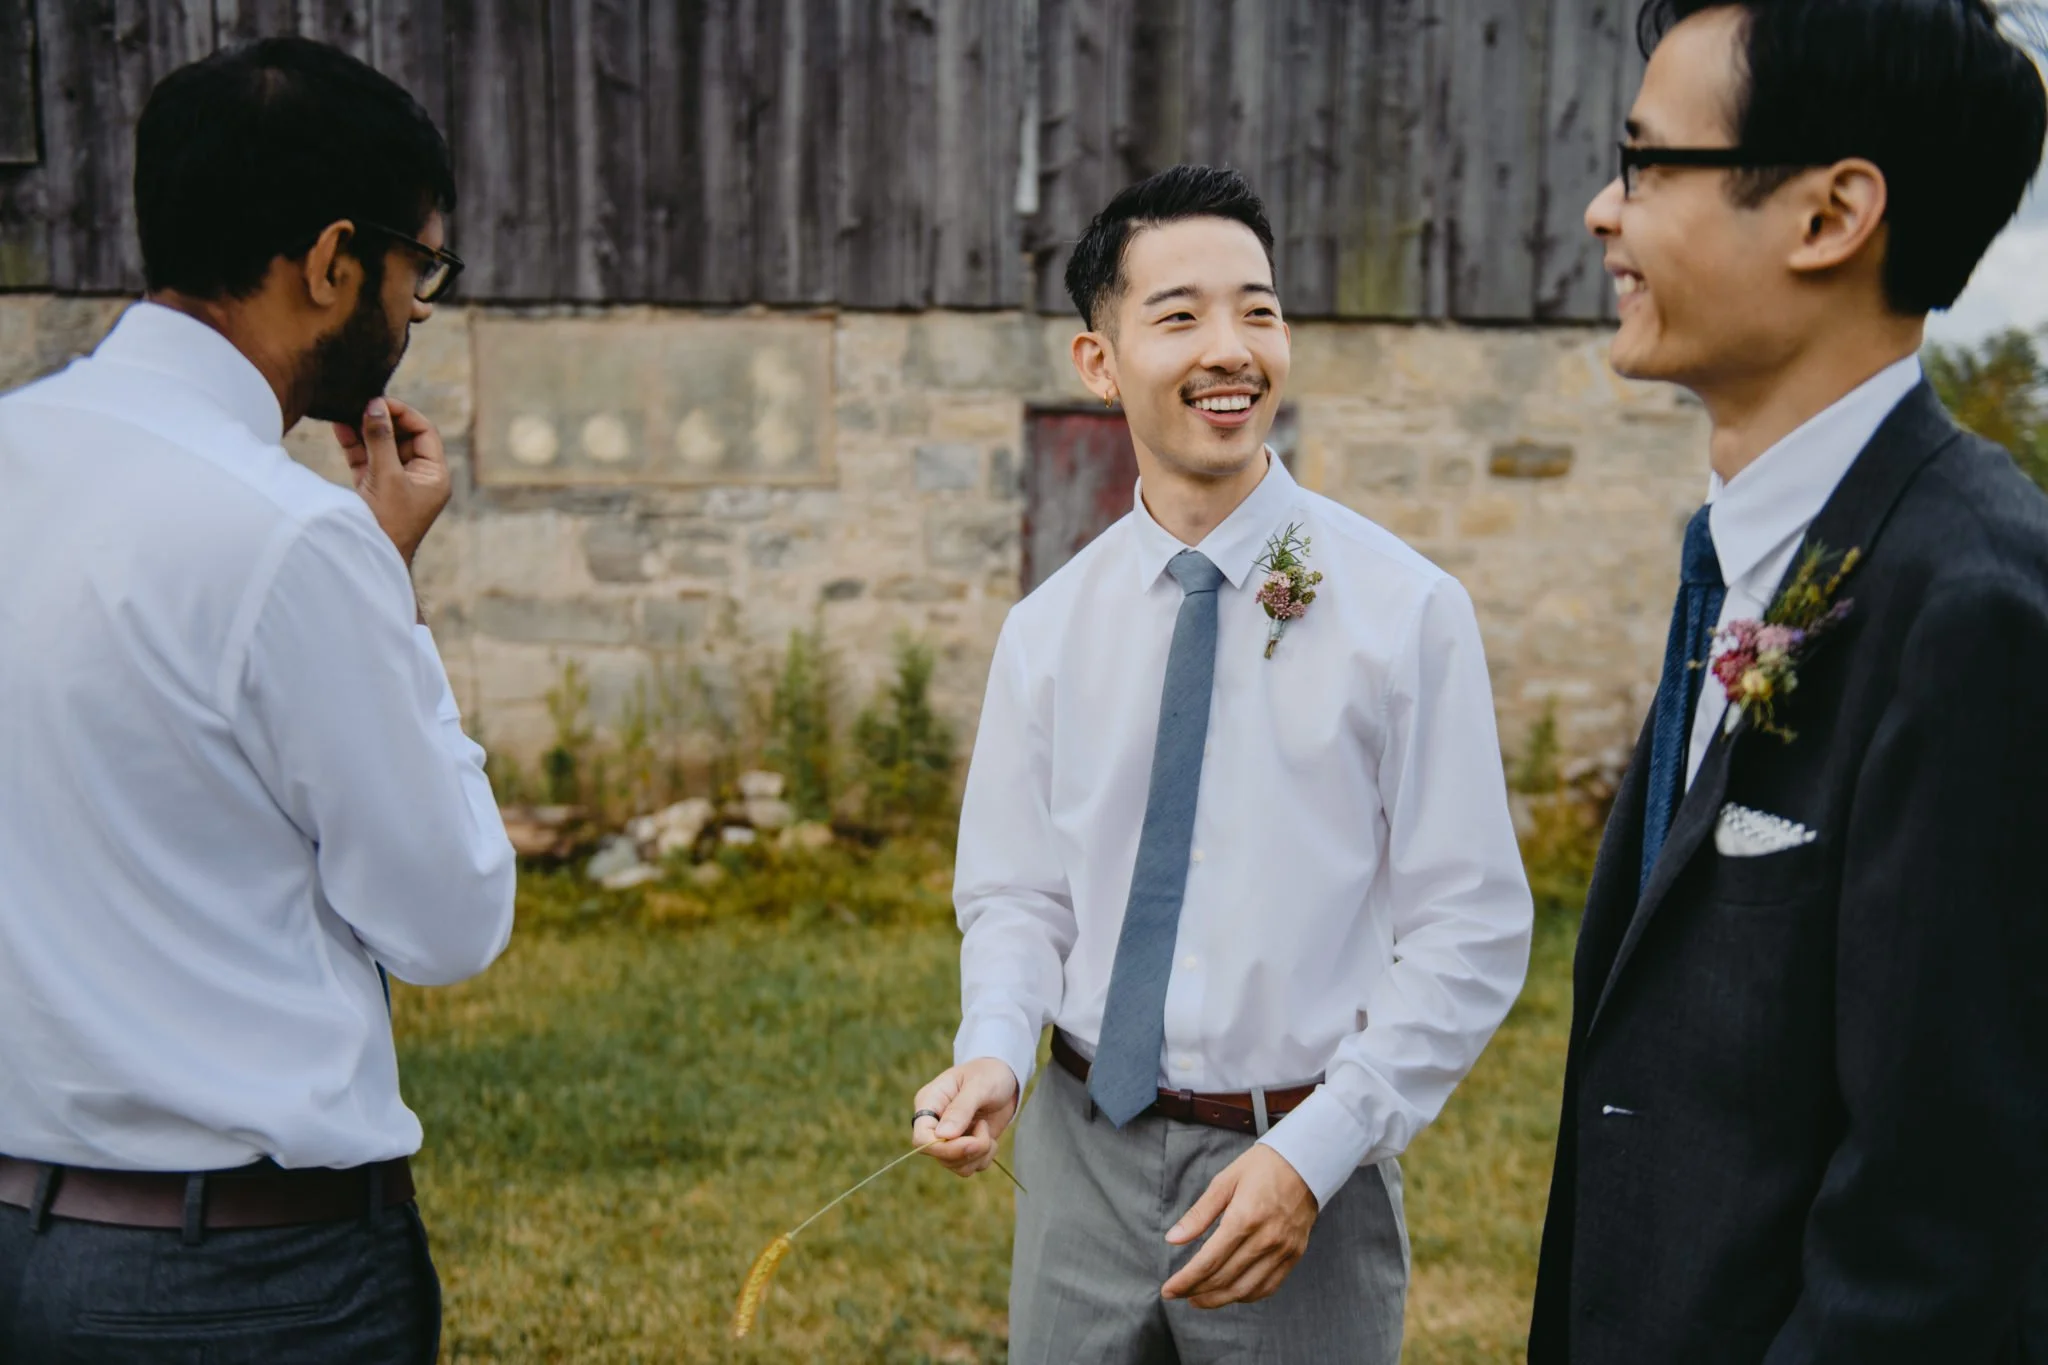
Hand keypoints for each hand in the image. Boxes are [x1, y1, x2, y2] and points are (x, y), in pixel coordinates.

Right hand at [334, 396, 449, 567]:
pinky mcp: (376, 489)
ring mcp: (397, 483)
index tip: (380, 402)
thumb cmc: (387, 524)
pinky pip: (367, 460)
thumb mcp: (386, 477)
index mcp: (435, 475)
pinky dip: (355, 446)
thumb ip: (380, 439)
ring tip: (345, 411)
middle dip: (382, 420)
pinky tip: (340, 427)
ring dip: (365, 431)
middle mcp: (420, 478)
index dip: (404, 414)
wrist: (370, 560)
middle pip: (403, 437)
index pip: (425, 432)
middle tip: (360, 404)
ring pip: (383, 448)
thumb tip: (375, 406)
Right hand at [912, 1058, 1018, 1176]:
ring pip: (955, 1165)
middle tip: (984, 1127)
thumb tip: (943, 1136)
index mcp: (929, 1103)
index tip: (970, 1142)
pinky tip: (991, 1138)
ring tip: (986, 1128)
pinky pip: (970, 1167)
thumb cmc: (989, 1074)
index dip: (942, 1147)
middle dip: (967, 1150)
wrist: (1005, 1077)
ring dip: (978, 1154)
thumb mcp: (978, 1085)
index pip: (921, 1137)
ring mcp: (949, 1138)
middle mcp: (935, 1123)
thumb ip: (961, 1109)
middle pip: (938, 1155)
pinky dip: (984, 1157)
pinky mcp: (964, 1147)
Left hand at [1160, 1144, 1318, 1309]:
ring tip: (1197, 1299)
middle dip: (1196, 1291)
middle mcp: (1266, 1239)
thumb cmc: (1261, 1167)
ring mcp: (1283, 1250)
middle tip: (1178, 1294)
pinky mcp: (1294, 1255)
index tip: (1168, 1290)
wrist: (1305, 1162)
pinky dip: (1246, 1296)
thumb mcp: (1224, 1181)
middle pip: (1225, 1278)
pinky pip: (1268, 1287)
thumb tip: (1172, 1239)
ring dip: (1218, 1300)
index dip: (1186, 1280)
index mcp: (1245, 1217)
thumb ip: (1199, 1214)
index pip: (1209, 1260)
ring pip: (1245, 1289)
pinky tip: (1229, 1294)